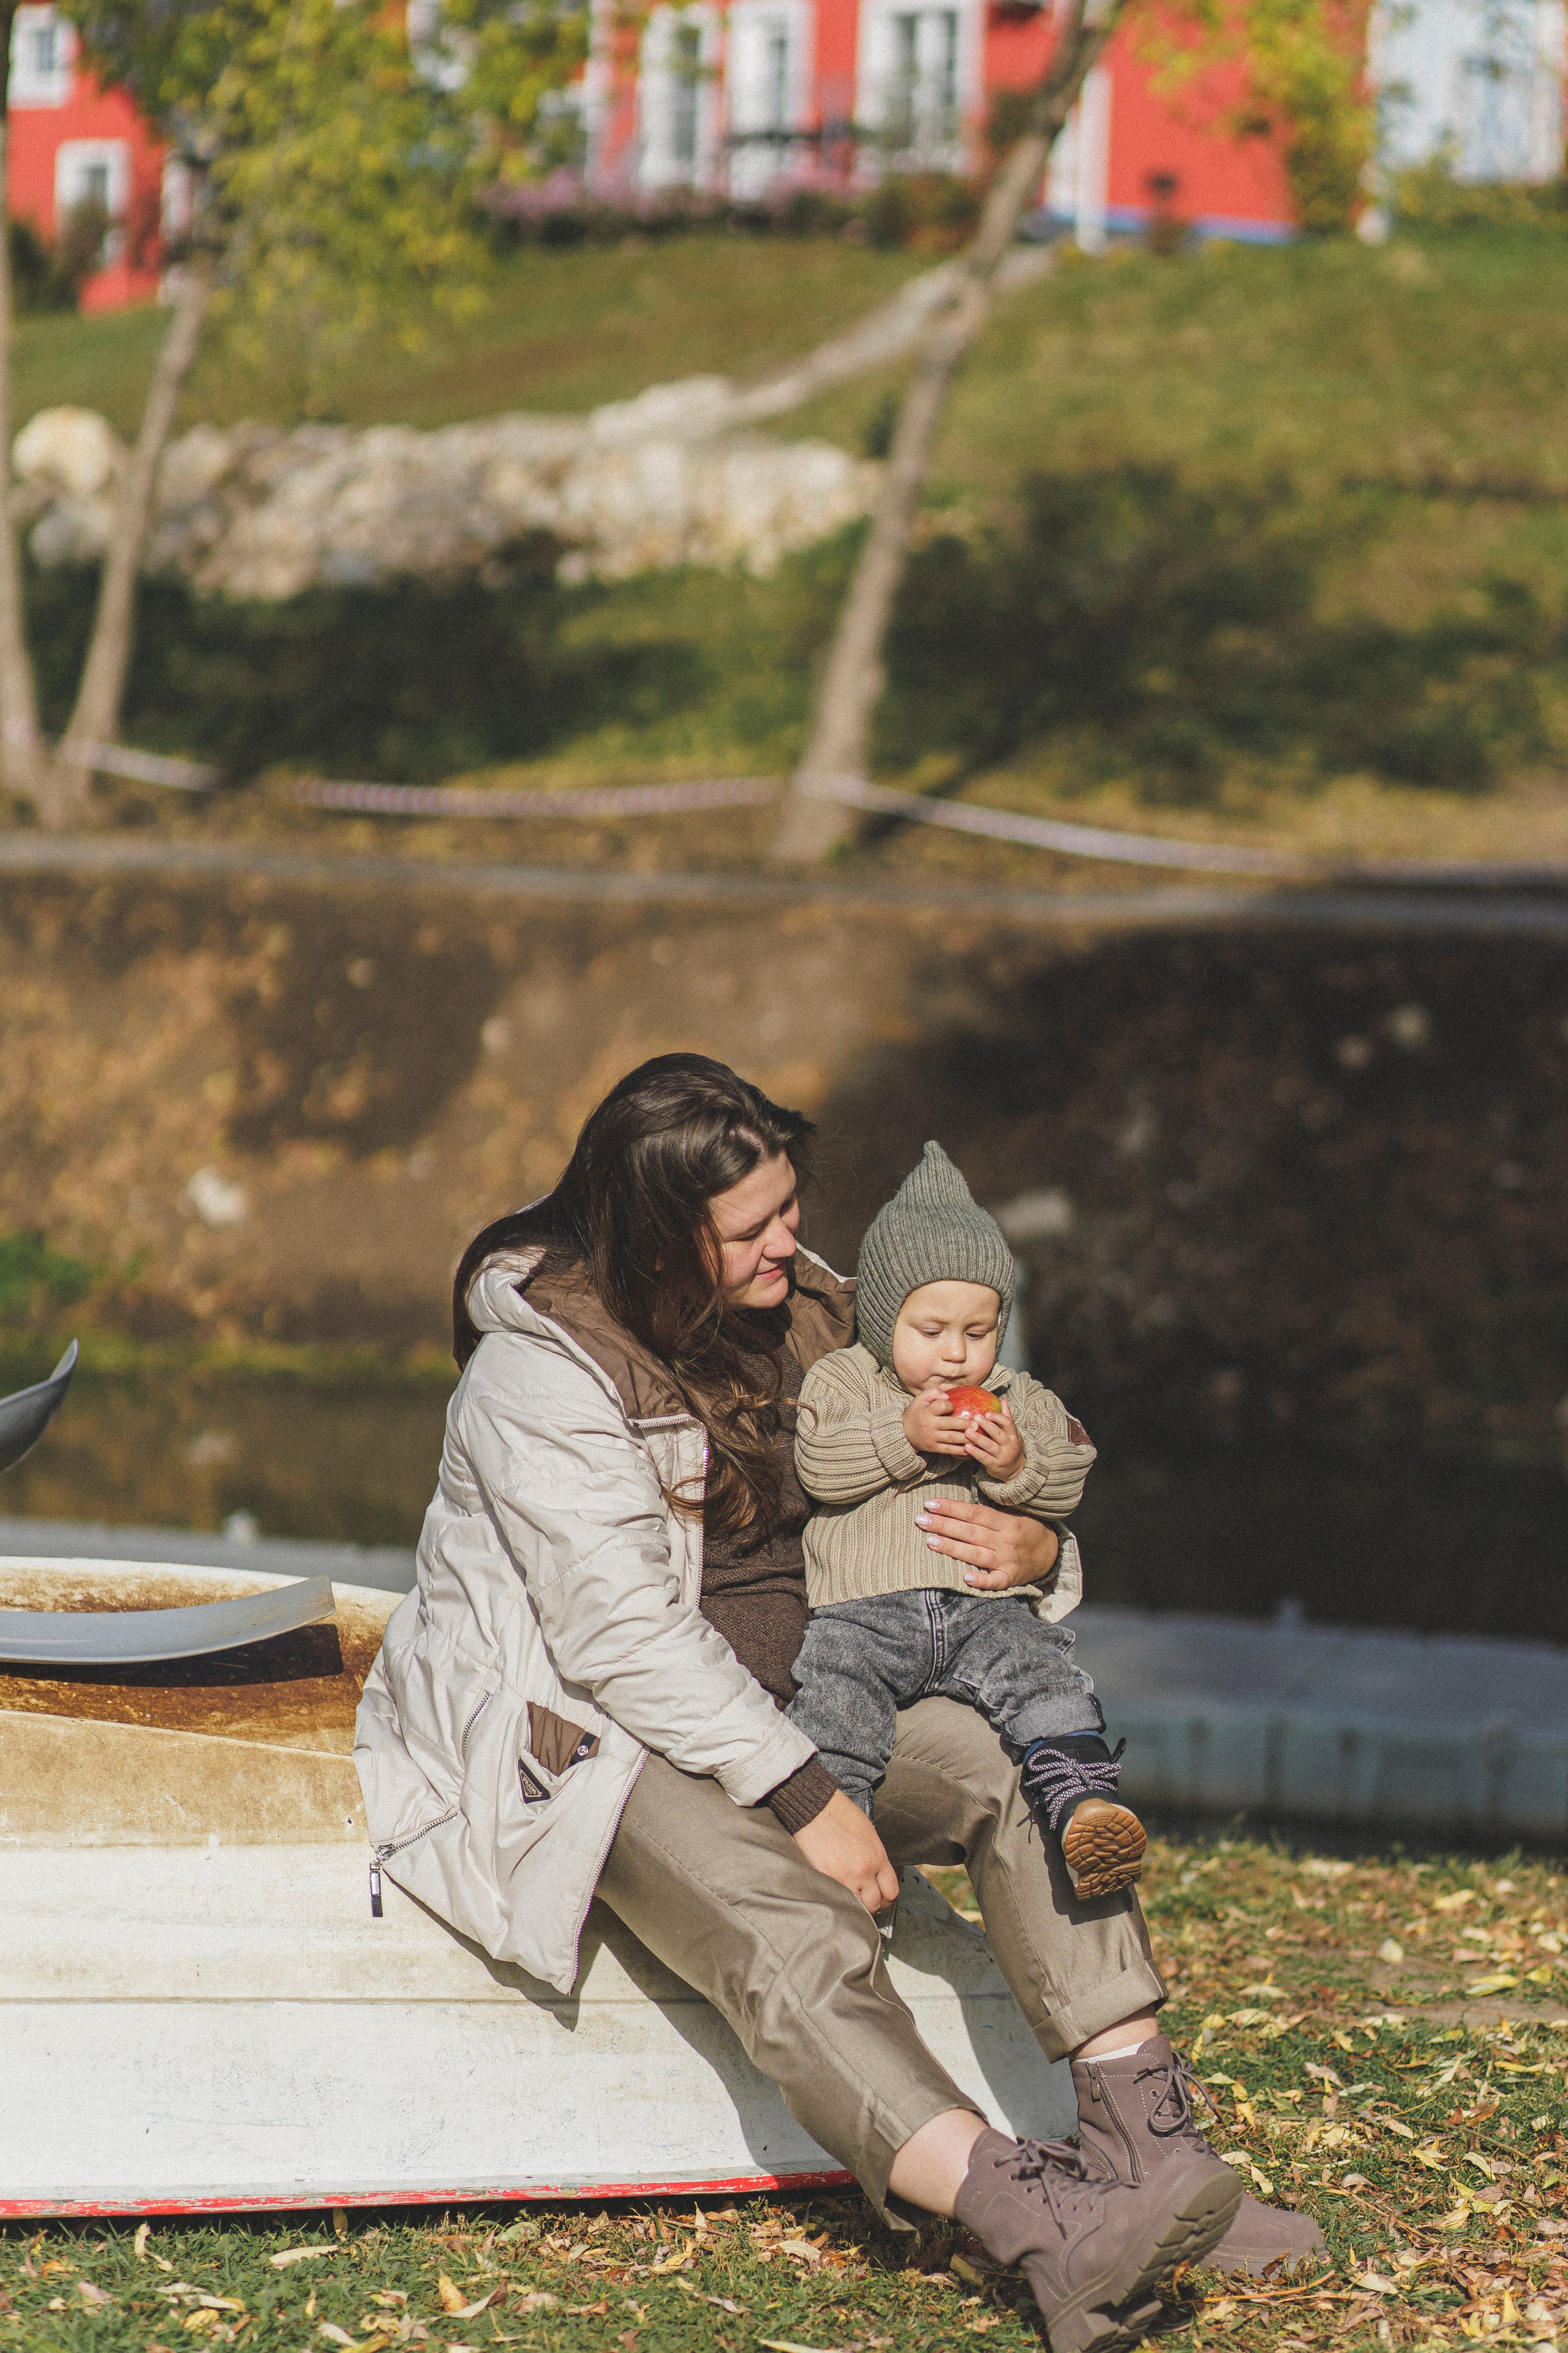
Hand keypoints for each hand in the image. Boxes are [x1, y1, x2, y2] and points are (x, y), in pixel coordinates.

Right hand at [791, 1788, 900, 1913]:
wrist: (815, 1807)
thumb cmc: (839, 1814)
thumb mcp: (868, 1833)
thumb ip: (874, 1857)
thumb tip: (874, 1875)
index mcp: (877, 1857)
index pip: (891, 1891)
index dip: (886, 1899)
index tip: (880, 1898)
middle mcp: (864, 1871)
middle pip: (875, 1904)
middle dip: (871, 1905)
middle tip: (863, 1901)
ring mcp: (844, 1877)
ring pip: (856, 1908)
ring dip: (854, 1906)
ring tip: (848, 1900)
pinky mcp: (825, 1879)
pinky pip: (836, 1899)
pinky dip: (837, 1900)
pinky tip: (834, 1893)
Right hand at [903, 1382, 970, 1456]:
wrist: (904, 1432)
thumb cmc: (916, 1412)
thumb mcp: (920, 1399)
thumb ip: (933, 1392)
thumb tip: (947, 1395)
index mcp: (927, 1411)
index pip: (941, 1406)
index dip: (949, 1405)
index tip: (953, 1406)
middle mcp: (930, 1425)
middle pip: (950, 1424)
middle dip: (965, 1424)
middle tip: (976, 1424)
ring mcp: (932, 1438)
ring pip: (952, 1438)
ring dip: (966, 1437)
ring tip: (977, 1436)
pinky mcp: (934, 1448)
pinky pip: (949, 1450)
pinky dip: (960, 1450)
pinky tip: (970, 1448)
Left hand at [915, 1494, 1059, 1592]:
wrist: (1051, 1553)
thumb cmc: (1026, 1529)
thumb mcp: (1013, 1514)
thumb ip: (989, 1513)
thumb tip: (957, 1507)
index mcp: (1006, 1522)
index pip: (974, 1513)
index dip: (952, 1508)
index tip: (930, 1503)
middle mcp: (1006, 1541)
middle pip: (971, 1532)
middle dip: (944, 1525)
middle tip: (921, 1520)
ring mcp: (1008, 1561)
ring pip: (976, 1554)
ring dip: (953, 1548)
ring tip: (931, 1541)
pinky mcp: (1010, 1579)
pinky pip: (995, 1582)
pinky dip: (981, 1581)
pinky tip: (965, 1578)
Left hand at [960, 1400, 1024, 1481]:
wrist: (1015, 1469)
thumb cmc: (1010, 1446)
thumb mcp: (1012, 1433)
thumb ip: (1006, 1417)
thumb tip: (1003, 1400)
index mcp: (1014, 1435)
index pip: (1008, 1424)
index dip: (998, 1418)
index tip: (987, 1413)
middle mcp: (1009, 1445)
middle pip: (998, 1434)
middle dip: (987, 1425)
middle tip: (975, 1417)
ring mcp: (1002, 1456)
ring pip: (990, 1446)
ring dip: (978, 1439)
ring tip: (967, 1431)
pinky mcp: (994, 1465)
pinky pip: (984, 1458)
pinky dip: (975, 1452)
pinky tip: (966, 1446)